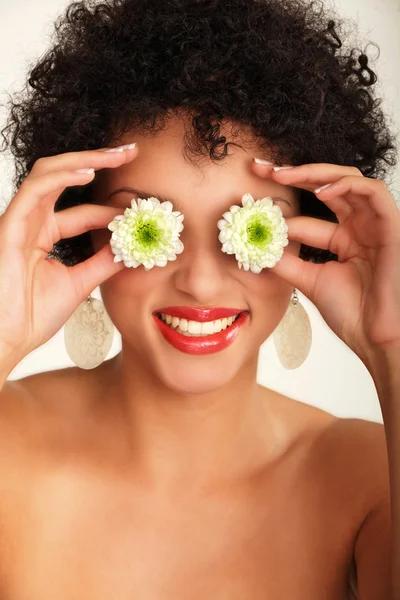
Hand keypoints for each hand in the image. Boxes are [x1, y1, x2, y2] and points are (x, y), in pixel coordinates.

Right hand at [0, 144, 137, 367]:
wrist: (8, 339)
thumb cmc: (33, 316)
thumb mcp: (80, 283)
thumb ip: (102, 262)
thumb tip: (131, 247)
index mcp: (45, 235)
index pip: (84, 213)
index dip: (112, 209)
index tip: (140, 210)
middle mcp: (32, 222)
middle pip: (66, 179)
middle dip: (99, 162)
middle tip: (131, 151)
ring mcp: (20, 220)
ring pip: (50, 173)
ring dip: (85, 159)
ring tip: (118, 155)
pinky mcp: (10, 224)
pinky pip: (36, 189)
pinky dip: (62, 176)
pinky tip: (89, 171)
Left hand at [252, 160, 399, 365]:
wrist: (375, 336)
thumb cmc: (352, 313)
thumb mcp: (309, 281)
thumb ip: (287, 262)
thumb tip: (258, 246)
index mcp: (342, 239)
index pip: (309, 212)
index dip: (282, 205)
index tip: (252, 203)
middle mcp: (358, 227)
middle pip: (327, 186)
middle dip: (294, 174)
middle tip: (262, 169)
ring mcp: (373, 224)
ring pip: (348, 180)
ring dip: (315, 173)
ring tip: (282, 175)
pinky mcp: (389, 226)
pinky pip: (373, 192)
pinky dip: (346, 186)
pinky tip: (319, 192)